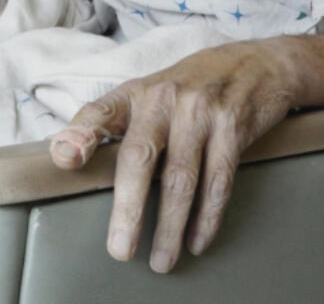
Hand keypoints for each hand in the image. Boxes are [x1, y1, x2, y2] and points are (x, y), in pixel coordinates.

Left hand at [49, 39, 298, 272]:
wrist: (259, 63)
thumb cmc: (193, 86)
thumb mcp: (153, 91)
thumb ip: (122, 122)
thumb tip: (76, 160)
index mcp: (136, 92)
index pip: (100, 112)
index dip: (80, 134)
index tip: (65, 160)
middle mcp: (164, 99)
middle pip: (140, 157)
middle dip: (128, 208)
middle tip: (120, 249)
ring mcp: (201, 112)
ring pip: (180, 179)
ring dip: (170, 227)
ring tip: (161, 260)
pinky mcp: (234, 127)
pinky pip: (218, 182)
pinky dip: (207, 217)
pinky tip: (196, 240)